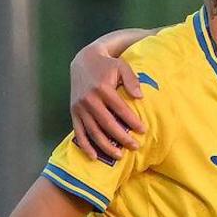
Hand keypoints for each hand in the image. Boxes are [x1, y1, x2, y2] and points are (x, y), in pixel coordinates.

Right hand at [71, 46, 144, 163]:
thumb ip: (132, 80)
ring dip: (106, 146)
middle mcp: (89, 100)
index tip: (143, 131)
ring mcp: (79, 107)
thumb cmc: (108, 65)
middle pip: (107, 124)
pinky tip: (94, 156)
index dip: (132, 121)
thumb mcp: (122, 66)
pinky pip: (78, 132)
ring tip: (119, 156)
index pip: (120, 109)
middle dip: (122, 137)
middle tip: (135, 146)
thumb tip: (139, 97)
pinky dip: (85, 145)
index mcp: (102, 89)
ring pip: (93, 131)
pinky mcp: (73, 112)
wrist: (84, 60)